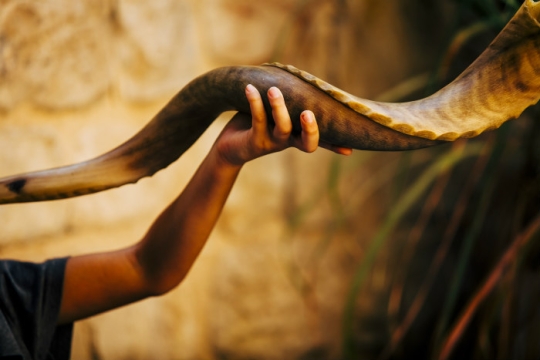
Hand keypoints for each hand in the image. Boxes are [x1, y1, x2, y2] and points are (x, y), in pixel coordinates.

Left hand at [214, 84, 351, 166]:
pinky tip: (250, 88)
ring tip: (274, 90)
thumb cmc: (255, 123)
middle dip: (311, 130)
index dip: (335, 145)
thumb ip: (289, 100)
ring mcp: (272, 142)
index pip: (320, 141)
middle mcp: (288, 141)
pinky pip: (258, 120)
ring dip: (279, 108)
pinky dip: (255, 102)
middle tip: (308, 114)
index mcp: (296, 135)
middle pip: (308, 144)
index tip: (349, 149)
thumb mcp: (275, 111)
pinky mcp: (254, 141)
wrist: (229, 146)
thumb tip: (299, 77)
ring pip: (283, 129)